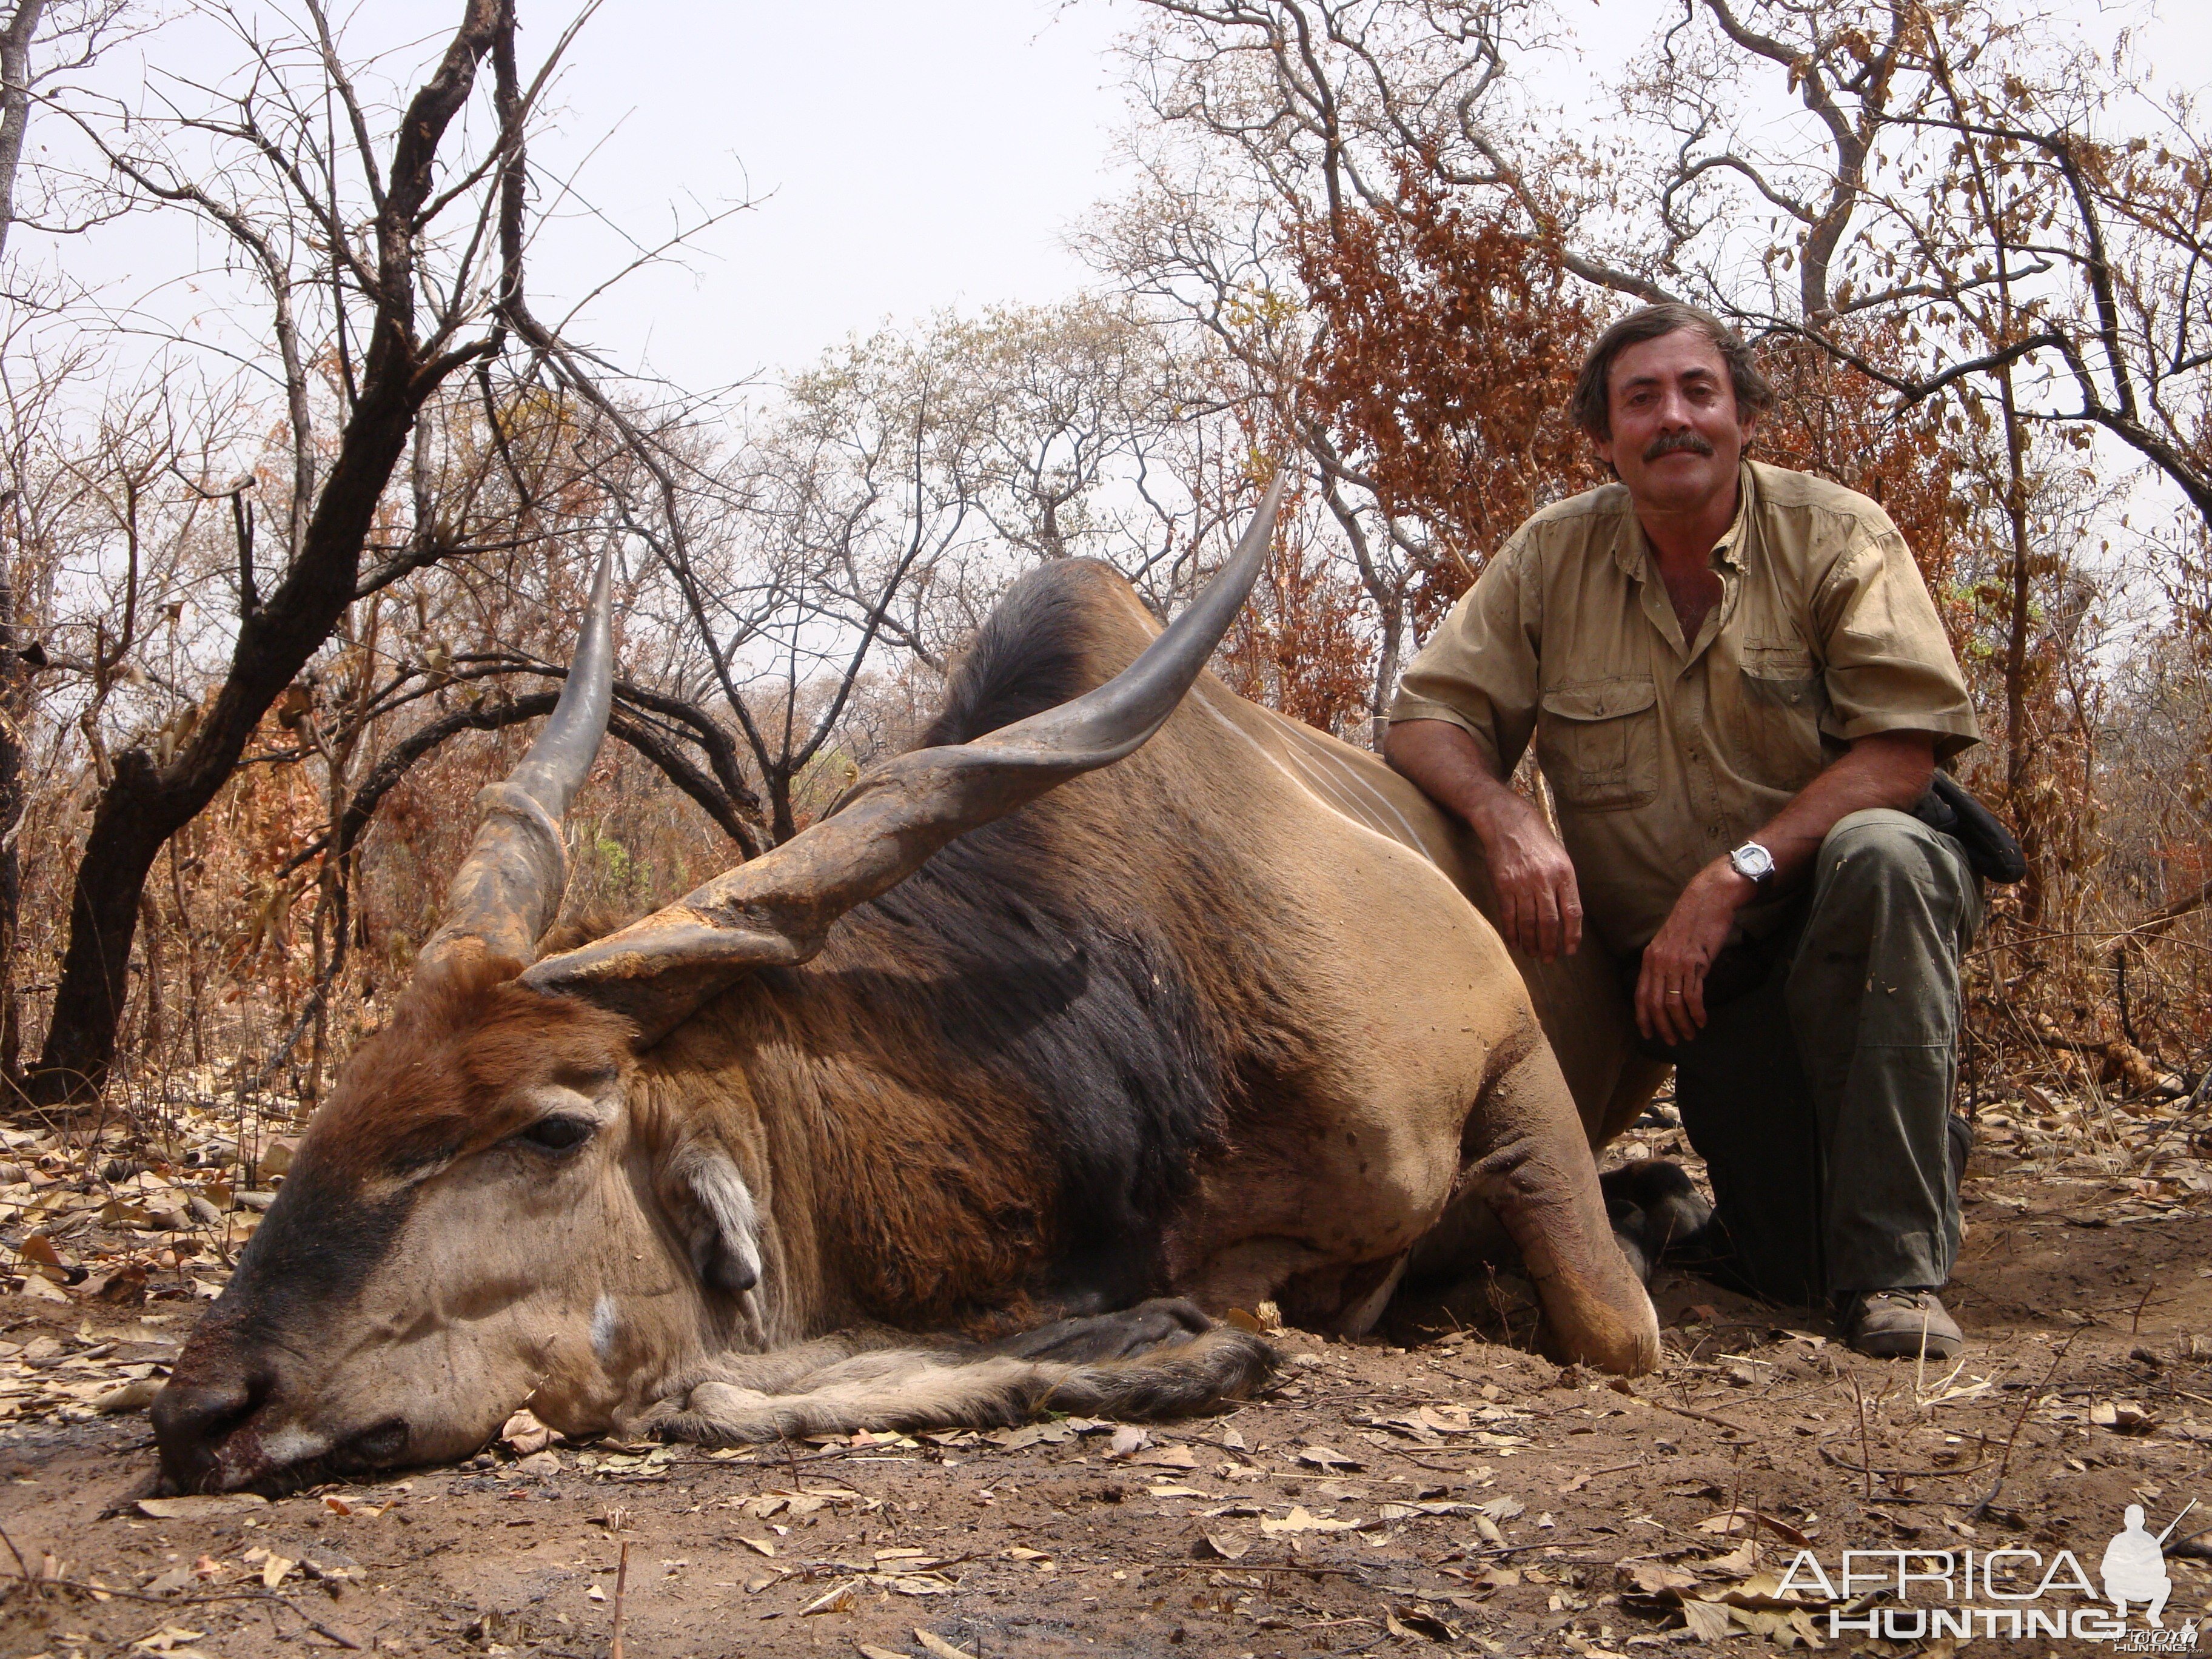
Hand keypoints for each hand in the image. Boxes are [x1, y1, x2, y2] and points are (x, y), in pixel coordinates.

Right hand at [1470, 790, 1583, 961]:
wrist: (1507, 822)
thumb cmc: (1537, 840)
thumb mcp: (1560, 857)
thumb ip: (1564, 885)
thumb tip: (1566, 915)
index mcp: (1564, 873)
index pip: (1572, 912)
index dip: (1572, 935)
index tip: (1570, 950)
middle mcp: (1544, 880)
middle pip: (1550, 922)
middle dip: (1550, 945)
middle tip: (1549, 959)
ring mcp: (1522, 883)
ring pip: (1529, 922)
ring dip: (1531, 942)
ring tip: (1532, 953)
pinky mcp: (1502, 884)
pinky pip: (1508, 915)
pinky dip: (1511, 932)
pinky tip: (1514, 942)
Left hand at [1636, 861, 1756, 1045]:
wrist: (1708, 899)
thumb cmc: (1692, 920)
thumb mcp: (1670, 942)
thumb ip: (1665, 962)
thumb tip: (1667, 985)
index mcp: (1650, 958)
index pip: (1640, 994)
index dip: (1643, 1017)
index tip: (1648, 1033)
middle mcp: (1659, 962)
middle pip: (1654, 1004)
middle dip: (1662, 1026)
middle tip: (1672, 1041)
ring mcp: (1677, 963)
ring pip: (1673, 1003)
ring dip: (1681, 1024)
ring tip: (1690, 1035)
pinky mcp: (1696, 963)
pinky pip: (1693, 996)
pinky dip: (1696, 1013)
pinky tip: (1702, 1021)